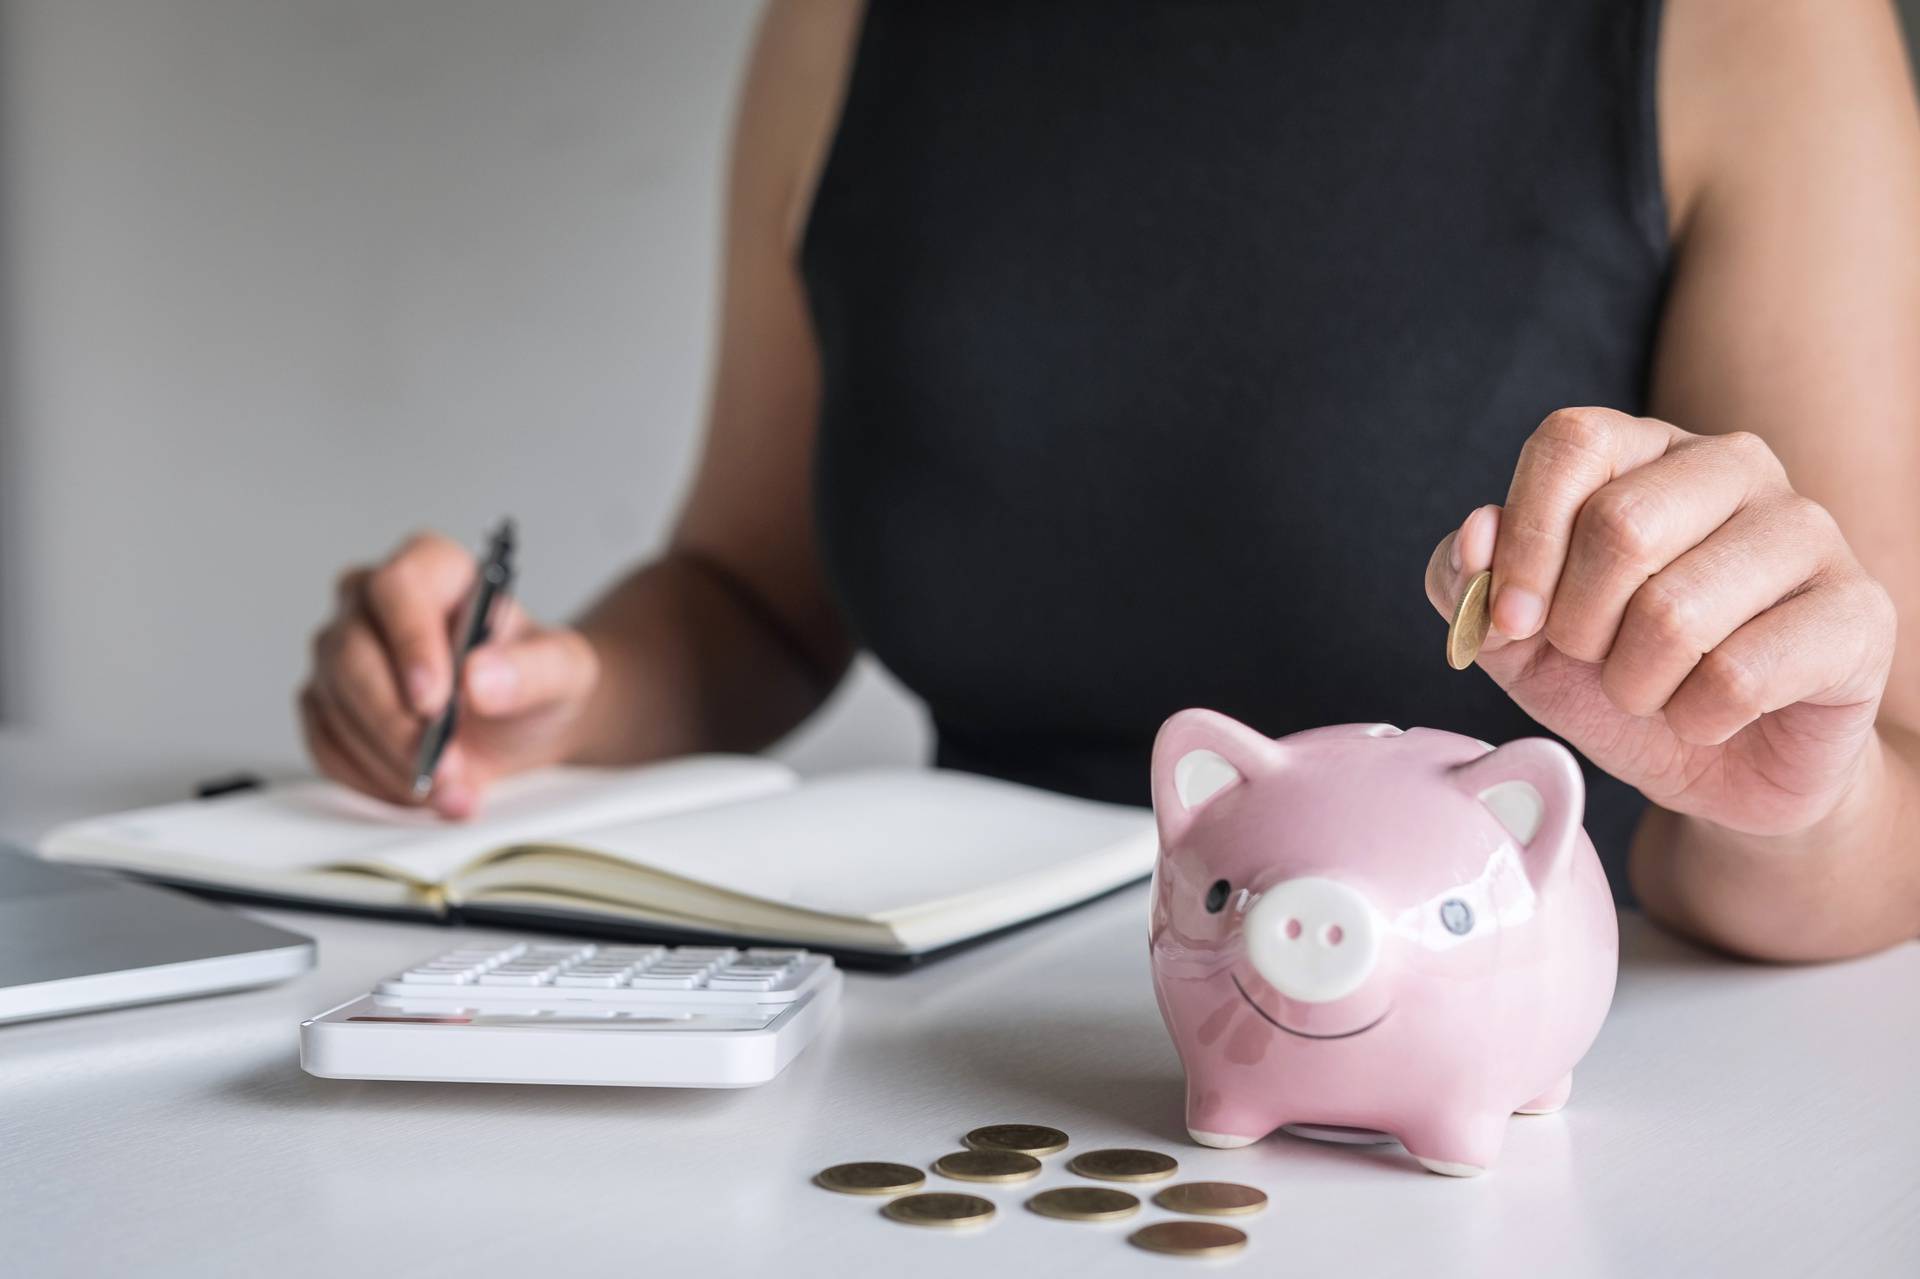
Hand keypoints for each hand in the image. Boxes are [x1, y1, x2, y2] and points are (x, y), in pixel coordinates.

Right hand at [298, 532, 599, 817]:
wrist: (520, 725)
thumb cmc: (533, 680)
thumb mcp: (565, 672)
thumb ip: (536, 669)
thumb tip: (481, 678)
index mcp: (432, 568)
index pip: (399, 587)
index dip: (411, 643)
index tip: (435, 702)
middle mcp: (372, 601)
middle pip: (352, 652)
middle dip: (398, 723)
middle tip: (445, 766)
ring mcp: (340, 652)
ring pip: (335, 704)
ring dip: (391, 759)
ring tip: (451, 789)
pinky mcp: (325, 704)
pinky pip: (327, 744)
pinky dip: (371, 778)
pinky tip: (418, 790)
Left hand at [1425, 408, 1895, 836]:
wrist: (1724, 764)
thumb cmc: (1621, 676)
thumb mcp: (1517, 637)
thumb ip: (1469, 580)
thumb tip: (1475, 538)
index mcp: (1645, 452)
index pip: (1572, 442)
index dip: (1526, 539)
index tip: (1514, 621)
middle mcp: (1733, 467)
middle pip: (1620, 525)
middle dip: (1579, 626)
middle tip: (1597, 661)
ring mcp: (1807, 532)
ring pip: (1676, 610)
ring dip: (1636, 683)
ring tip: (1653, 691)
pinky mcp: (1858, 611)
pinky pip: (1739, 676)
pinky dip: (1696, 718)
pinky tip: (1710, 715)